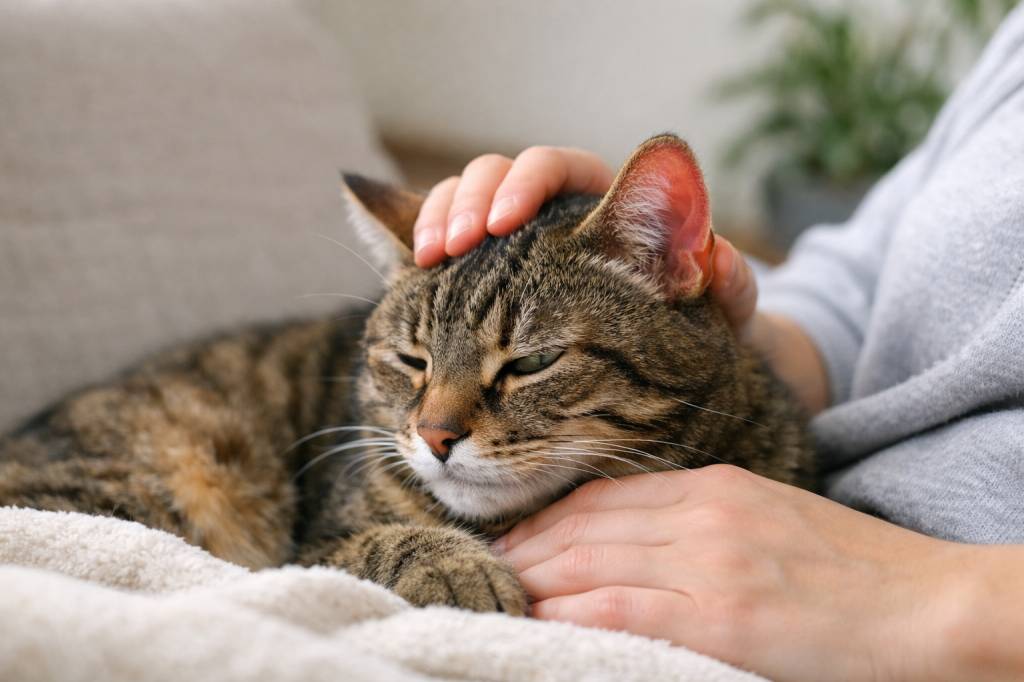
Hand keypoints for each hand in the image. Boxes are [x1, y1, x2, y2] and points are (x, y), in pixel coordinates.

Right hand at [411, 146, 757, 333]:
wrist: (633, 409)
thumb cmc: (680, 359)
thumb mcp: (713, 326)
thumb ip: (726, 289)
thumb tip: (722, 253)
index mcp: (603, 218)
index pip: (557, 168)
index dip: (527, 183)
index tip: (507, 218)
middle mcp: (550, 226)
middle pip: (493, 178)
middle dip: (468, 202)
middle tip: (458, 241)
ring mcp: (505, 258)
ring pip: (456, 210)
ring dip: (436, 222)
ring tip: (426, 257)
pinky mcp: (470, 291)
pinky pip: (434, 257)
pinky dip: (417, 260)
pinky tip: (414, 274)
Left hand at [493, 465, 1010, 681]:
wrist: (925, 603)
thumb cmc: (851, 568)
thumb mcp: (769, 517)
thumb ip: (702, 518)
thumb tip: (638, 540)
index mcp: (714, 486)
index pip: (604, 495)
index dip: (548, 516)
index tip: (515, 537)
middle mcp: (703, 515)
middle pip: (587, 523)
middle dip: (529, 547)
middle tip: (489, 566)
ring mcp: (710, 564)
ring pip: (593, 562)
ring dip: (537, 579)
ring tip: (499, 592)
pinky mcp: (722, 618)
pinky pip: (623, 607)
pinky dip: (572, 612)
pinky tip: (540, 619)